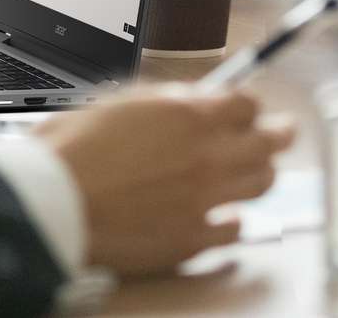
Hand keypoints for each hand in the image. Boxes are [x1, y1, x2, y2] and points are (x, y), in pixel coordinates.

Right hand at [36, 85, 292, 277]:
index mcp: (187, 115)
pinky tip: (226, 215)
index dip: (248, 105)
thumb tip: (186, 101)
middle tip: (280, 134)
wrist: (56, 201)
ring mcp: (207, 198)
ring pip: (263, 182)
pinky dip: (234, 219)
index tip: (247, 110)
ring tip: (256, 172)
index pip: (247, 103)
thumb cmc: (73, 151)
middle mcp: (207, 154)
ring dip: (261, 173)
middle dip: (278, 134)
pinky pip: (236, 228)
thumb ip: (163, 101)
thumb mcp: (117, 102)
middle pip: (271, 141)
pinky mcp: (196, 237)